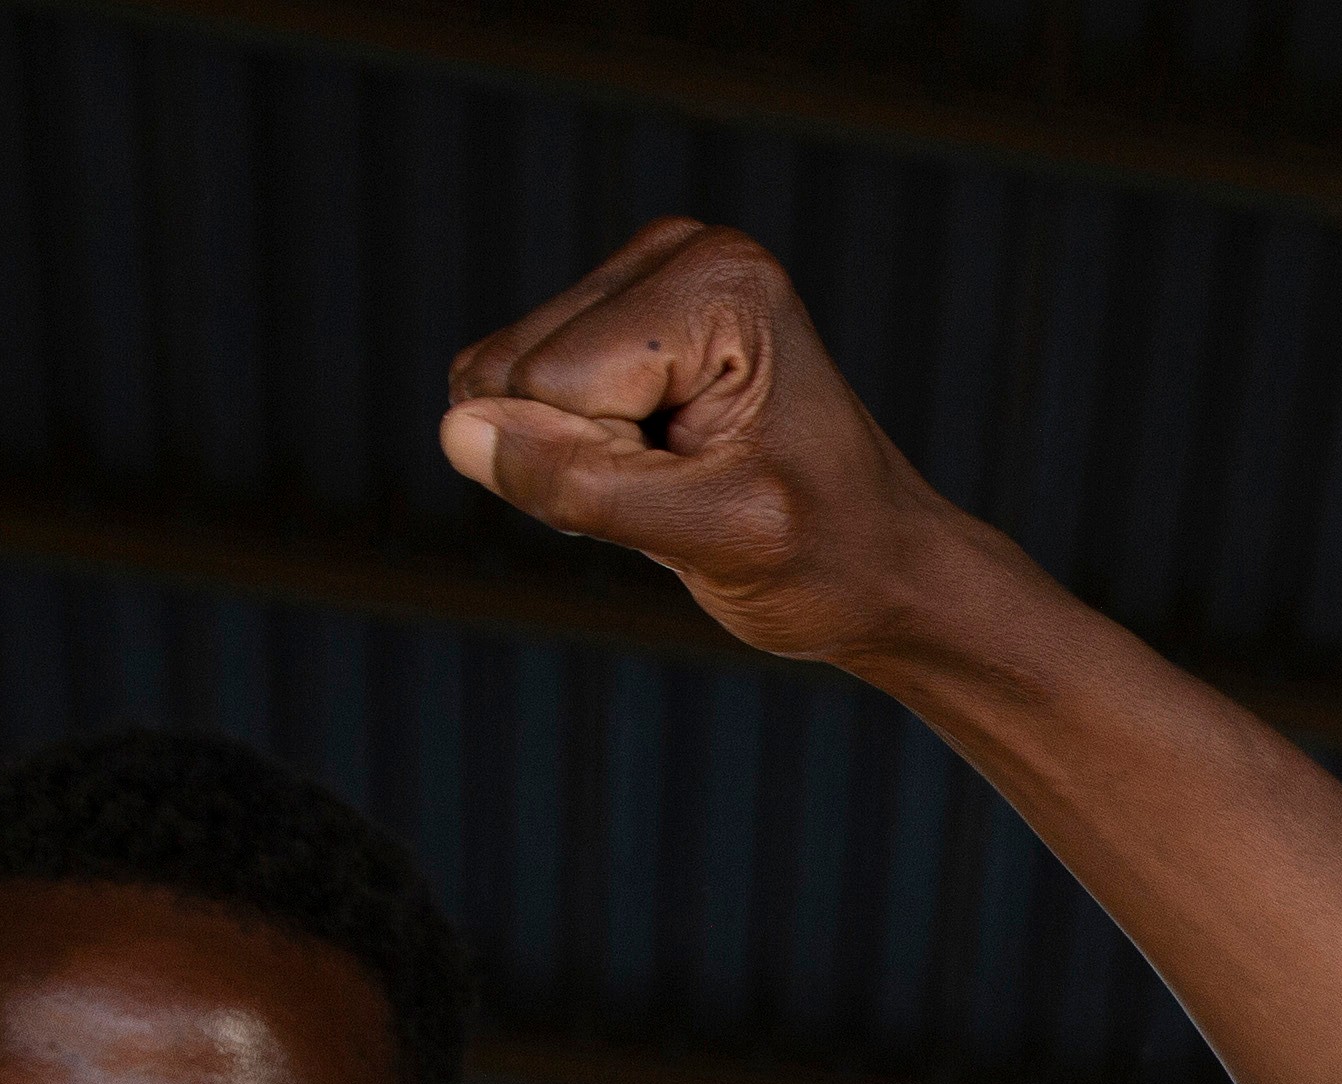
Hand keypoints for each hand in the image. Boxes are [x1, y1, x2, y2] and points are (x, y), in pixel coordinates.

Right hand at [440, 219, 977, 663]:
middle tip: (695, 486)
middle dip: (589, 453)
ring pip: (499, 383)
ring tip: (686, 473)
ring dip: (583, 454)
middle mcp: (676, 253)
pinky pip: (510, 391)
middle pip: (513, 370)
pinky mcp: (610, 317)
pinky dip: (575, 447)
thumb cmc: (827, 560)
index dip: (613, 463)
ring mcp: (640, 278)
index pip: (553, 383)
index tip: (712, 484)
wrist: (882, 571)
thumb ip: (582, 484)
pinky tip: (661, 459)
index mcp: (719, 284)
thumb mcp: (714, 537)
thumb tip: (459, 432)